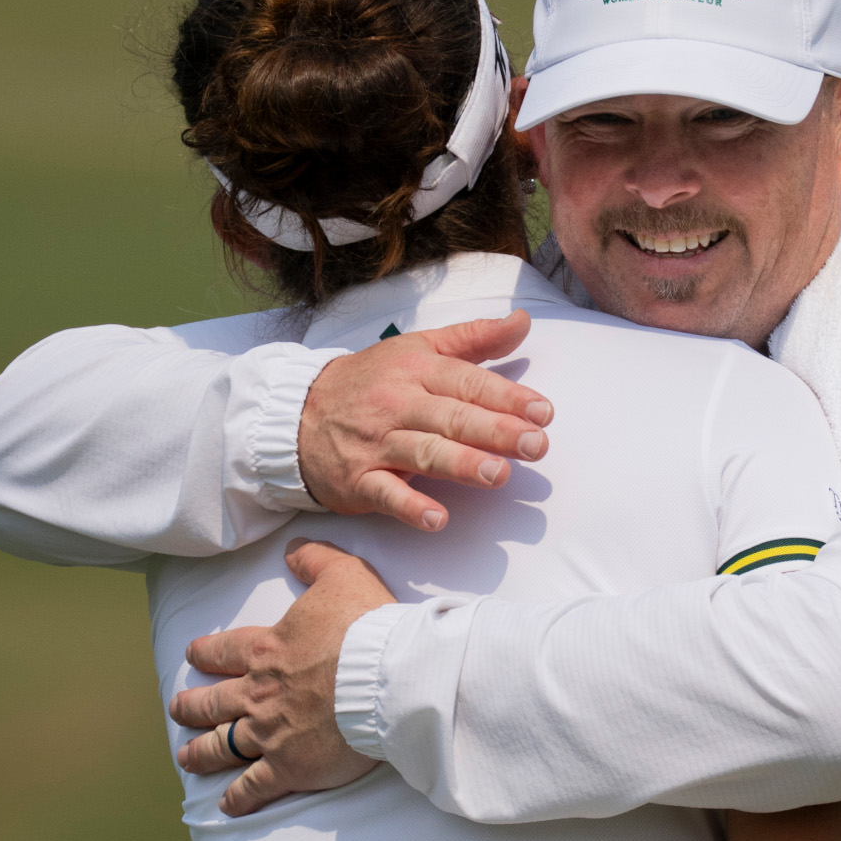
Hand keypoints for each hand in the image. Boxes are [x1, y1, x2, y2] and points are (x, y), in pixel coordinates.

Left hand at [170, 539, 398, 814]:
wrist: (388, 678)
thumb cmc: (368, 626)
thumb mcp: (343, 575)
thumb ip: (315, 559)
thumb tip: (292, 550)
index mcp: (265, 648)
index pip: (221, 650)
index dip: (204, 652)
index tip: (193, 655)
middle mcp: (257, 692)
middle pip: (211, 701)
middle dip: (190, 706)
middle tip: (179, 709)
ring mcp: (270, 733)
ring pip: (221, 745)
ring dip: (200, 752)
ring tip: (187, 758)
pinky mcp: (290, 767)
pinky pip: (254, 786)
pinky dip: (238, 797)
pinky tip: (226, 805)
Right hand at [297, 311, 553, 531]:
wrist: (296, 413)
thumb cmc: (370, 382)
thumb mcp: (417, 350)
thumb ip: (473, 339)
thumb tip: (522, 322)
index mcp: (416, 370)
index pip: (467, 382)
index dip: (507, 397)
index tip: (543, 412)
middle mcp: (398, 404)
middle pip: (452, 417)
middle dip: (495, 431)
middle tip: (535, 445)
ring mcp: (377, 444)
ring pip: (423, 453)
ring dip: (461, 464)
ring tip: (498, 475)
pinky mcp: (358, 480)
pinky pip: (386, 494)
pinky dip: (410, 507)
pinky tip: (437, 519)